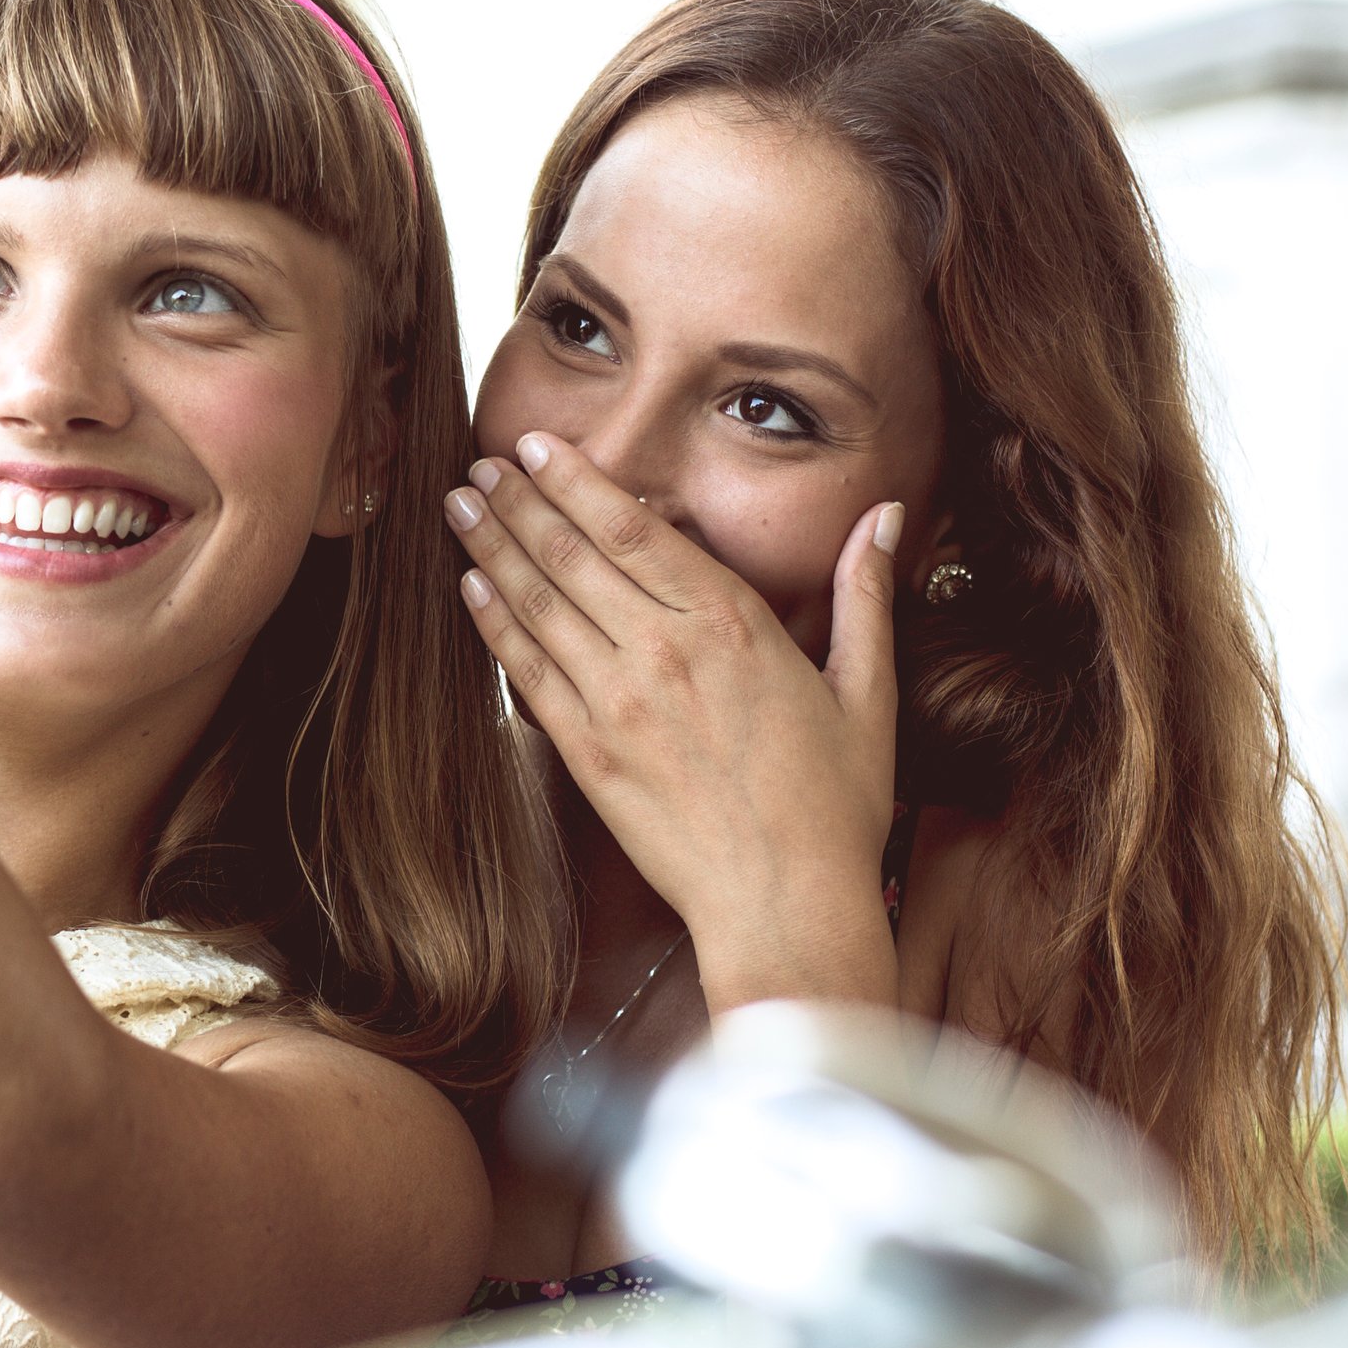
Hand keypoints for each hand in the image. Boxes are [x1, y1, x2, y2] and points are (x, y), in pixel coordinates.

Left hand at [447, 435, 902, 1010]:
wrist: (785, 904)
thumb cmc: (834, 806)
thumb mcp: (867, 692)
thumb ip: (865, 595)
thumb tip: (887, 514)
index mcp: (733, 623)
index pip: (634, 528)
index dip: (576, 479)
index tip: (537, 444)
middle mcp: (666, 650)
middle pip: (573, 553)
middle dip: (520, 501)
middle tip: (480, 465)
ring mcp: (619, 702)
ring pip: (541, 602)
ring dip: (495, 547)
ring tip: (460, 507)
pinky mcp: (586, 754)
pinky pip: (528, 671)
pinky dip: (494, 623)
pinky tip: (471, 588)